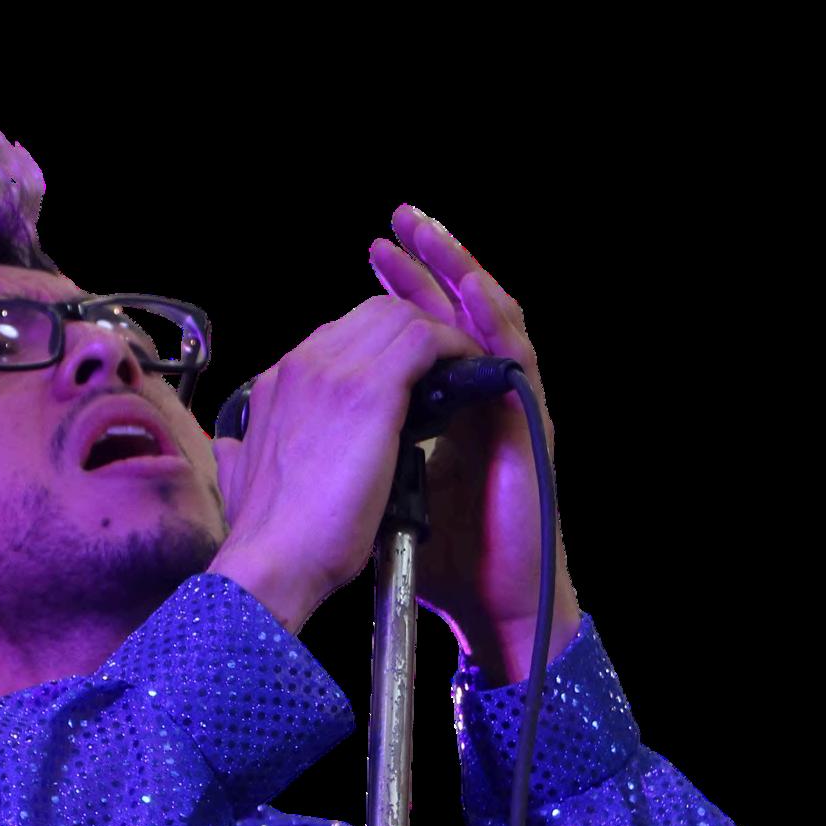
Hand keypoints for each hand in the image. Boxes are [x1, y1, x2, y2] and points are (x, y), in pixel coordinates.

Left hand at [369, 205, 580, 678]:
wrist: (485, 603)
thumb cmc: (438, 564)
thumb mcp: (377, 494)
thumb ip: (355, 454)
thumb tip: (297, 432)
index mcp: (438, 415)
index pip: (418, 336)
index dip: (398, 292)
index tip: (373, 255)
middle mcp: (474, 405)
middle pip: (453, 315)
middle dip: (426, 266)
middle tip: (400, 223)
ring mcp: (505, 413)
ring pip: (491, 323)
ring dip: (461, 274)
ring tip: (433, 235)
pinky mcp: (528, 429)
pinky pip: (518, 360)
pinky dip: (496, 322)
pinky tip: (474, 292)